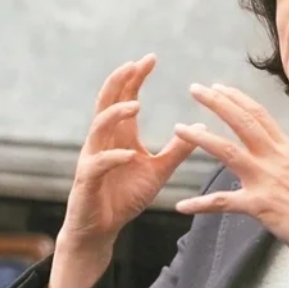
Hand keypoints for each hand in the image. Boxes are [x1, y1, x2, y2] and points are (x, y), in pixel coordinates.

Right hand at [60, 55, 196, 251]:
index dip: (135, 77)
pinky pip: (98, 164)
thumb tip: (201, 127)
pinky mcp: (88, 180)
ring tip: (135, 105)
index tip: (150, 58)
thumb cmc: (125, 197)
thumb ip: (176, 150)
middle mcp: (103, 141)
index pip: (124, 97)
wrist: (101, 229)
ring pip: (98, 128)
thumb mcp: (158, 170)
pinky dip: (113, 157)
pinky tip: (128, 153)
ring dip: (116, 115)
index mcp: (120, 135)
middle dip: (119, 82)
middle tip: (134, 64)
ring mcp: (93, 159)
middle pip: (106, 103)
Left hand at [173, 83, 288, 271]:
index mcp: (285, 149)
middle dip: (217, 103)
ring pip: (229, 152)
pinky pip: (223, 202)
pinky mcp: (260, 205)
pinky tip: (182, 206)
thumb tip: (265, 147)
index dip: (237, 98)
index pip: (259, 114)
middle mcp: (275, 158)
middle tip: (195, 88)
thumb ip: (279, 156)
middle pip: (243, 122)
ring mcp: (267, 180)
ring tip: (179, 129)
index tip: (218, 86)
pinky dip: (201, 205)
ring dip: (201, 139)